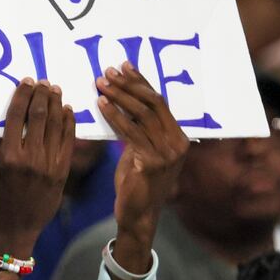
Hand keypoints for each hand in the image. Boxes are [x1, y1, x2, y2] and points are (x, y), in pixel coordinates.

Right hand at [0, 79, 74, 259]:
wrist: (16, 225)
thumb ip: (5, 141)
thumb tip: (17, 116)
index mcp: (9, 155)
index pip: (17, 116)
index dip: (23, 95)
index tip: (26, 82)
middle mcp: (31, 158)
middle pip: (39, 116)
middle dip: (42, 95)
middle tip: (43, 83)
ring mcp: (50, 165)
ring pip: (57, 126)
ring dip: (57, 104)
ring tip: (55, 91)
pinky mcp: (62, 171)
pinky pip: (69, 141)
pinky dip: (69, 123)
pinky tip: (67, 111)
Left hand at [98, 62, 188, 278]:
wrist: (138, 213)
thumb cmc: (137, 181)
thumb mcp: (142, 150)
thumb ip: (139, 129)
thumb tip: (122, 100)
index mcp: (179, 137)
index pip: (160, 101)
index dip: (141, 82)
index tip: (123, 66)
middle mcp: (178, 143)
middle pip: (152, 103)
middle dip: (129, 84)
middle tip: (108, 72)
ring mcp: (167, 153)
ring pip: (141, 114)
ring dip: (118, 96)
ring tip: (100, 84)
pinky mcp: (152, 162)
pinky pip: (130, 132)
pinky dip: (114, 116)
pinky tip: (100, 105)